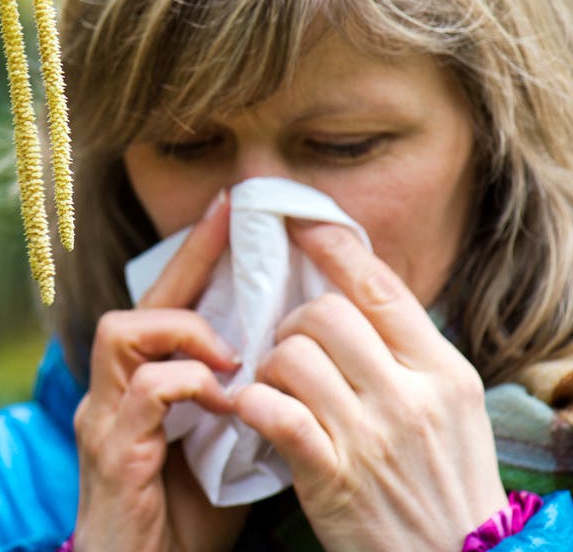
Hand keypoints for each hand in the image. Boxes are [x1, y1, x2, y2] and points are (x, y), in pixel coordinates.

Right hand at [73, 191, 248, 551]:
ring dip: (184, 330)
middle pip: (138, 303)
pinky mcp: (112, 449)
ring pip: (124, 332)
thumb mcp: (224, 449)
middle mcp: (113, 393)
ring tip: (229, 352)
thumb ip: (241, 402)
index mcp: (141, 388)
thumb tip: (288, 363)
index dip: (195, 257)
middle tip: (232, 224)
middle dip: (187, 260)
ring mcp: (106, 418)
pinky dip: (190, 384)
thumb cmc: (183, 519)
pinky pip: (146, 391)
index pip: (165, 307)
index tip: (230, 211)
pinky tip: (224, 401)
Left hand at [232, 221, 506, 551]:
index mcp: (443, 371)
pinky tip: (253, 410)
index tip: (300, 223)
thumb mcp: (450, 407)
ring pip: (292, 357)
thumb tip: (355, 293)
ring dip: (269, 367)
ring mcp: (371, 437)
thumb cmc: (445, 480)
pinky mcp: (332, 476)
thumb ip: (406, 353)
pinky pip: (276, 414)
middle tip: (287, 346)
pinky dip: (253, 404)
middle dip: (292, 322)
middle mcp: (410, 396)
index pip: (380, 288)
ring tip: (274, 386)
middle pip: (325, 314)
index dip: (334, 247)